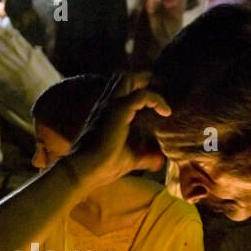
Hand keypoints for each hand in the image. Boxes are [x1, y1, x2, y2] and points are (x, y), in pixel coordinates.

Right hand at [65, 73, 169, 189]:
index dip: (141, 88)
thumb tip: (159, 162)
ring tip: (163, 100)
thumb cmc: (102, 167)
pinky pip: (141, 95)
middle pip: (125, 77)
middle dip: (145, 79)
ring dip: (149, 84)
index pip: (122, 89)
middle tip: (163, 90)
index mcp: (106, 112)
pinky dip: (156, 99)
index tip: (159, 103)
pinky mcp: (118, 111)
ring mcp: (110, 106)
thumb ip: (145, 157)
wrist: (85, 172)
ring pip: (130, 79)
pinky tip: (166, 112)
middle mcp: (106, 104)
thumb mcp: (129, 159)